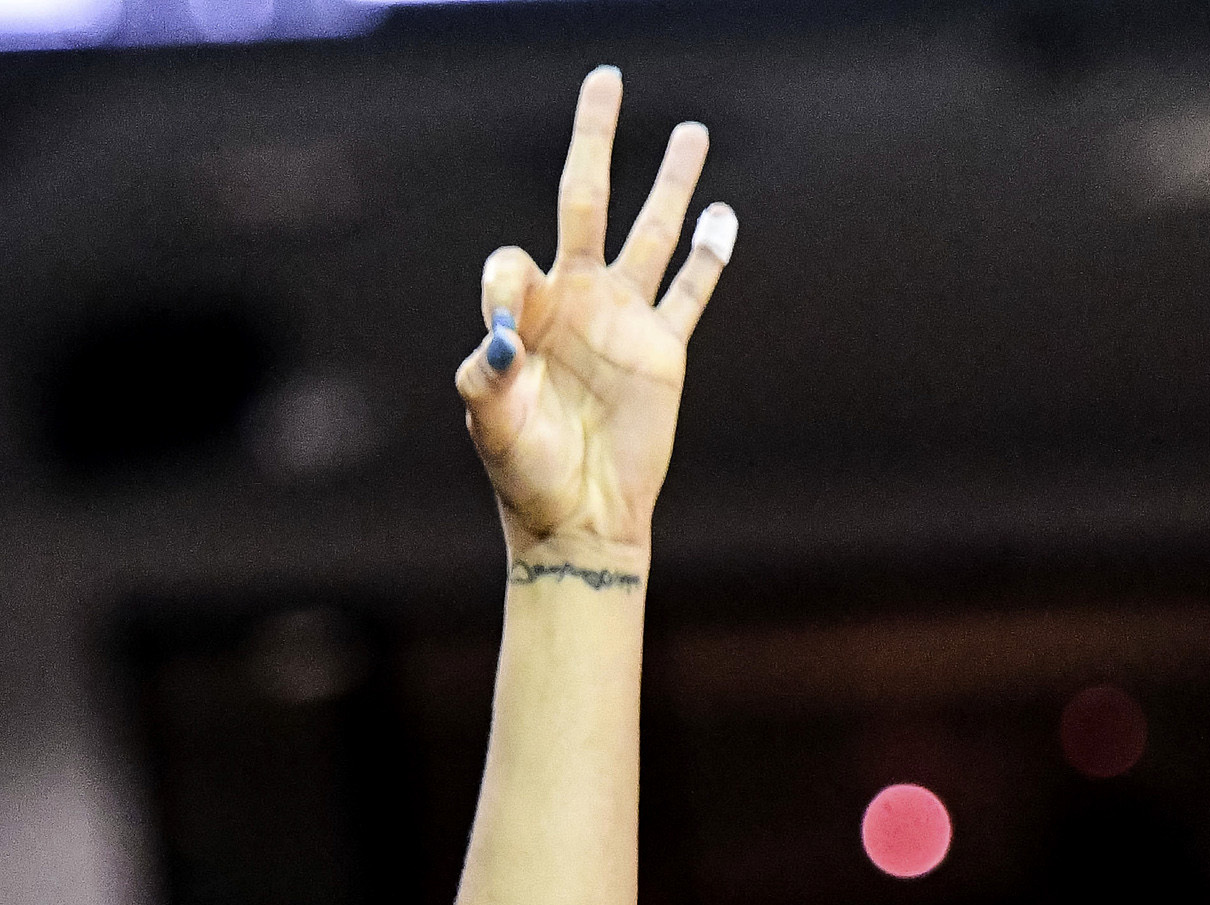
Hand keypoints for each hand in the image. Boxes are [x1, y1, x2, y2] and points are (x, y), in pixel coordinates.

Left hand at [458, 68, 734, 563]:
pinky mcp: (663, 349)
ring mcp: (623, 320)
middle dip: (592, 139)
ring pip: (653, 232)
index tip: (508, 331)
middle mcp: (575, 302)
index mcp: (525, 315)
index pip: (514, 261)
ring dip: (671, 181)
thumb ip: (486, 379)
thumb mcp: (490, 427)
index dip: (508, 281)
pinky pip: (691, 292)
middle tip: (604, 78)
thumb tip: (501, 340)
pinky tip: (724, 216)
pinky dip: (711, 257)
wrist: (577, 520)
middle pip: (586, 198)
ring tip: (691, 129)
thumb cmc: (523, 475)